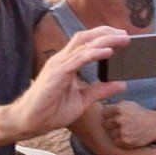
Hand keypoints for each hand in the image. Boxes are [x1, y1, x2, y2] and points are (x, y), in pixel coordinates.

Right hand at [12, 26, 129, 137]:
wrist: (31, 121)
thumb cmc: (51, 111)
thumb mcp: (83, 100)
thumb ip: (100, 90)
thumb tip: (121, 84)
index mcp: (66, 63)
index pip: (85, 42)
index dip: (103, 37)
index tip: (121, 37)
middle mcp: (62, 60)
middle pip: (85, 37)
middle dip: (106, 33)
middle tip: (125, 34)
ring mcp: (58, 65)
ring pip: (84, 45)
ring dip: (105, 40)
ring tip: (122, 39)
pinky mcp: (57, 73)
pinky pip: (78, 59)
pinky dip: (94, 53)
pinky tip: (108, 52)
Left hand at [101, 100, 155, 147]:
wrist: (155, 124)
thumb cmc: (139, 113)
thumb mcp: (128, 104)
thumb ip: (114, 105)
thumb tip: (99, 105)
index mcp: (118, 108)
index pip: (104, 114)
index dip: (108, 116)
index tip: (114, 117)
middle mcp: (119, 119)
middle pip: (105, 124)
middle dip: (110, 125)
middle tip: (120, 125)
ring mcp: (122, 131)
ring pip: (110, 134)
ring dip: (115, 133)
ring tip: (126, 130)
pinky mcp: (126, 141)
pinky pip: (116, 142)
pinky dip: (120, 140)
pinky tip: (128, 135)